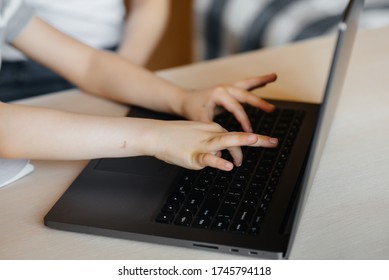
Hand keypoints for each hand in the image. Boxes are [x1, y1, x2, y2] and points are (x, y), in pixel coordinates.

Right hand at [147, 120, 277, 170]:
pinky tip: (227, 165)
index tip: (268, 141)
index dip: (251, 142)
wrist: (158, 135)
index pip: (235, 136)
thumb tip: (225, 156)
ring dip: (241, 141)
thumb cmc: (177, 137)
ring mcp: (203, 144)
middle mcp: (211, 134)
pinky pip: (208, 158)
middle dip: (257, 139)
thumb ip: (214, 146)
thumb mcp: (199, 137)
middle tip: (274, 142)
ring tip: (255, 140)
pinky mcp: (194, 154)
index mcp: (213, 129)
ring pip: (224, 141)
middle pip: (237, 135)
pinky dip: (218, 161)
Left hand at [179, 73, 276, 131]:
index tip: (249, 132)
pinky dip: (255, 83)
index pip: (235, 108)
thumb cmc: (192, 110)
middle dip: (258, 102)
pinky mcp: (228, 89)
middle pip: (245, 94)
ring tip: (274, 76)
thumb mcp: (201, 121)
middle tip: (271, 109)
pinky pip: (244, 85)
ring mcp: (227, 86)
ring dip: (260, 80)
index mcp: (218, 94)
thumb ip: (212, 131)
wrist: (185, 100)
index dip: (243, 120)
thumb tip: (220, 148)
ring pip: (246, 83)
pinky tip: (266, 82)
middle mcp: (224, 87)